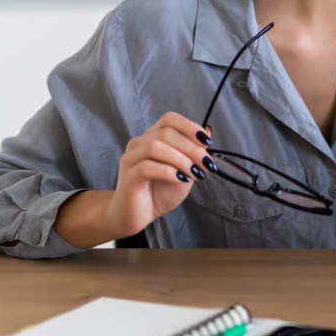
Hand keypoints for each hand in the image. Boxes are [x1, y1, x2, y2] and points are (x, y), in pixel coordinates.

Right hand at [107, 111, 213, 237]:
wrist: (141, 216)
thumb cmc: (160, 192)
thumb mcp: (184, 170)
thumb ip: (193, 151)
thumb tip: (207, 131)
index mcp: (152, 137)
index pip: (169, 119)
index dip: (189, 126)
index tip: (206, 142)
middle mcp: (139, 144)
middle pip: (165, 133)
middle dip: (191, 148)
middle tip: (205, 164)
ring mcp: (131, 159)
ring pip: (155, 147)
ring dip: (180, 159)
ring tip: (194, 173)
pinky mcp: (127, 176)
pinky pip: (146, 167)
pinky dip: (167, 171)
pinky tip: (180, 179)